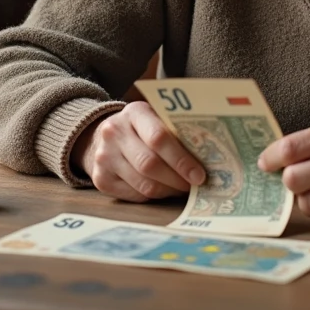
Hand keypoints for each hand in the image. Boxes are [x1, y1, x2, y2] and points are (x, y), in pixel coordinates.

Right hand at [71, 101, 206, 201]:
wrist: (100, 137)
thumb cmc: (141, 129)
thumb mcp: (154, 119)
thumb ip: (175, 132)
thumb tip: (209, 158)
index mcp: (134, 112)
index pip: (158, 137)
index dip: (181, 159)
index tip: (199, 175)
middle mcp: (114, 132)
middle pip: (150, 164)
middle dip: (177, 179)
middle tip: (194, 186)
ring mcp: (104, 157)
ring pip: (144, 184)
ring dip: (168, 191)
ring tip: (181, 189)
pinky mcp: (100, 179)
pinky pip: (134, 195)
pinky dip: (153, 197)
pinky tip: (163, 190)